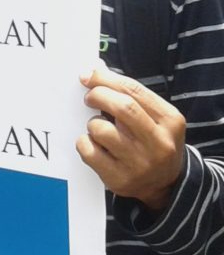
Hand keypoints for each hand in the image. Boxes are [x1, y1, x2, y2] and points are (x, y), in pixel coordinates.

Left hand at [77, 67, 185, 212]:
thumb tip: (94, 70)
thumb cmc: (152, 140)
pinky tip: (95, 146)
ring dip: (93, 124)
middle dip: (98, 95)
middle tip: (89, 98)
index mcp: (170, 121)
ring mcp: (139, 164)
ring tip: (100, 129)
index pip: (134, 91)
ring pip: (101, 129)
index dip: (106, 79)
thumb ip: (130, 94)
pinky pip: (88, 151)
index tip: (88, 76)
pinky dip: (84, 143)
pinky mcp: (120, 179)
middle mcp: (159, 143)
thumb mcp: (154, 116)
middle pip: (122, 107)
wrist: (165, 184)